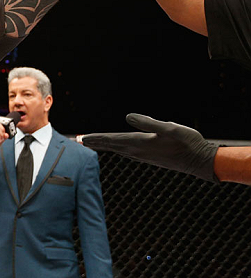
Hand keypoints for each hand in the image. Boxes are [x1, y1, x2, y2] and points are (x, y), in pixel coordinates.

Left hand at [80, 113, 219, 181]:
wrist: (201, 161)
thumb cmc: (187, 142)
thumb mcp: (168, 127)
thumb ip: (147, 122)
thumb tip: (128, 116)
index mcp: (140, 143)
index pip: (111, 139)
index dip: (95, 138)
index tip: (80, 138)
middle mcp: (138, 152)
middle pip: (111, 145)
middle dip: (94, 142)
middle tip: (78, 140)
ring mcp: (144, 156)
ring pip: (118, 149)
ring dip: (104, 145)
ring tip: (92, 142)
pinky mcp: (150, 157)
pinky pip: (127, 151)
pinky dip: (116, 148)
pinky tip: (116, 147)